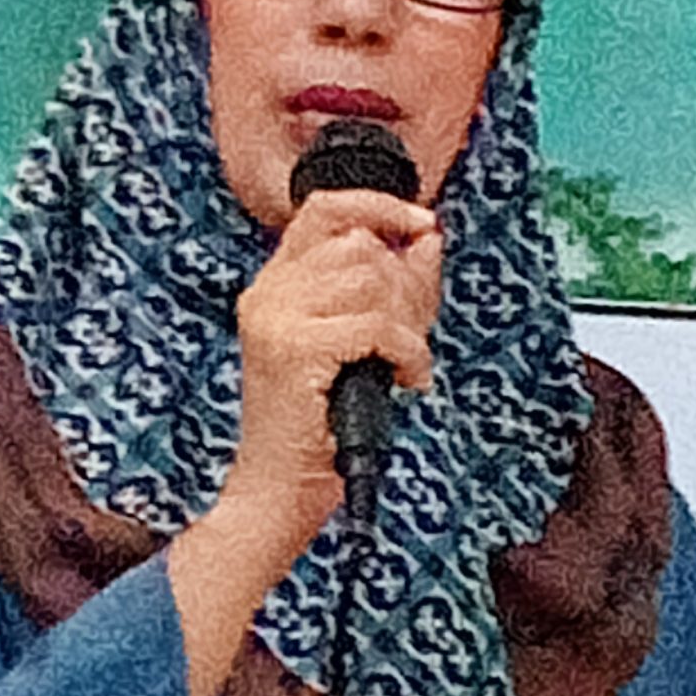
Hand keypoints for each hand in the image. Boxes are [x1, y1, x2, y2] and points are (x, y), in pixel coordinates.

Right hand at [221, 186, 441, 571]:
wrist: (281, 489)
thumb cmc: (321, 426)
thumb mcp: (364, 344)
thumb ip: (394, 287)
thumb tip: (427, 236)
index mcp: (276, 285)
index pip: (324, 210)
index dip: (378, 206)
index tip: (420, 223)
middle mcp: (268, 293)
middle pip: (359, 245)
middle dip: (404, 286)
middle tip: (410, 335)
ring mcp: (275, 318)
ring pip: (370, 279)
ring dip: (406, 323)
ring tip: (402, 362)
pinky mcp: (293, 347)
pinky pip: (376, 324)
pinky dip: (407, 351)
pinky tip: (405, 379)